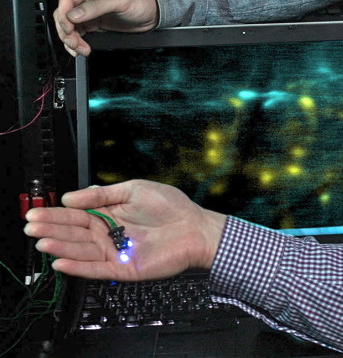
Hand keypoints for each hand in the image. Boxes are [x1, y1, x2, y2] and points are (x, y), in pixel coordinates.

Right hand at [24, 181, 225, 280]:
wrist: (195, 228)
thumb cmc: (170, 207)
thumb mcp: (135, 189)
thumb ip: (103, 193)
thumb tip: (72, 196)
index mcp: (110, 214)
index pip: (77, 214)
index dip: (56, 214)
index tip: (37, 212)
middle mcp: (109, 234)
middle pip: (74, 232)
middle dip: (52, 228)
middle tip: (31, 225)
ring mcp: (114, 251)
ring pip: (81, 250)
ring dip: (60, 246)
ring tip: (42, 241)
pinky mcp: (122, 267)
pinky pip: (95, 268)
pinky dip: (77, 266)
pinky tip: (61, 261)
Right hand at [53, 0, 159, 55]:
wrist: (153, 13)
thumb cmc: (141, 0)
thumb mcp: (120, 1)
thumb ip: (96, 6)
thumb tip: (74, 14)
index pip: (66, 1)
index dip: (63, 16)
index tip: (69, 29)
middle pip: (63, 16)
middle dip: (66, 31)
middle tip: (75, 43)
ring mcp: (88, 12)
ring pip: (68, 27)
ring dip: (71, 40)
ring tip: (81, 49)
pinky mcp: (92, 23)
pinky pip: (77, 33)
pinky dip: (76, 43)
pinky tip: (80, 49)